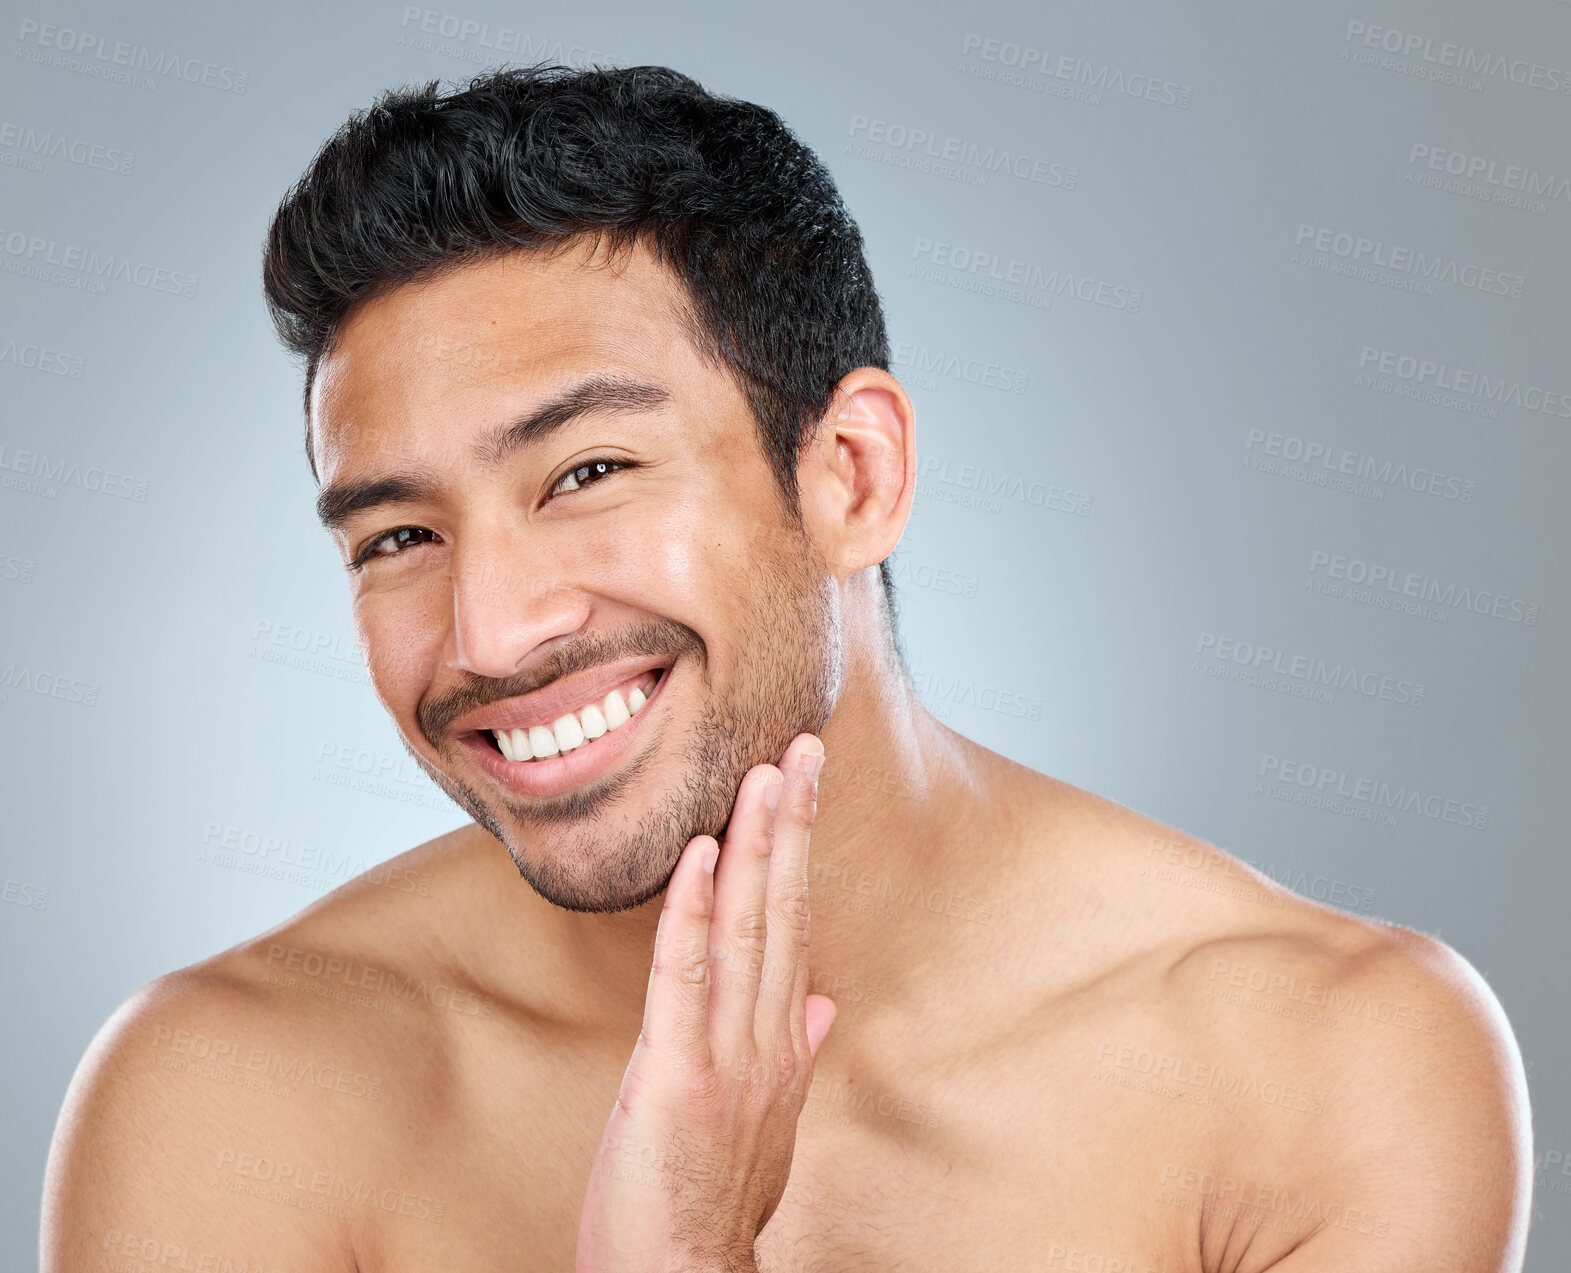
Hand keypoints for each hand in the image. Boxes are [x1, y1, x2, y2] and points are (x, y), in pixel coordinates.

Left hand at [575, 733, 835, 1272]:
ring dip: (754, 847)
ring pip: (744, 931)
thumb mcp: (764, 1121)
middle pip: (783, 912)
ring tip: (763, 775)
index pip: (795, 926)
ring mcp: (728, 1058)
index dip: (799, 852)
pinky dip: (690, 913)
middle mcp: (766, 1040)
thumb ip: (792, 1052)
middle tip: (798, 748)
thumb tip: (822, 1002)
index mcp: (780, 1042)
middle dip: (791, 826)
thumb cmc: (711, 1199)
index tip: (803, 786)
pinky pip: (684, 980)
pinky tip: (697, 855)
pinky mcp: (677, 1078)